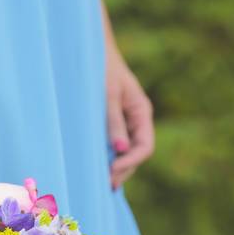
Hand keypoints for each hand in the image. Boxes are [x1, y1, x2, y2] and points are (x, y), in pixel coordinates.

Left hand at [106, 48, 154, 189]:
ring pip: (125, 153)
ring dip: (115, 167)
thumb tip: (120, 151)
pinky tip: (96, 169)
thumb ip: (114, 122)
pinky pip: (112, 145)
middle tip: (105, 185)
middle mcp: (135, 120)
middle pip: (136, 154)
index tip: (112, 170)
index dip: (131, 162)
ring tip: (100, 183)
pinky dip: (106, 158)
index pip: (145, 147)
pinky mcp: (109, 123)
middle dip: (123, 171)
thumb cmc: (100, 67)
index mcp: (141, 112)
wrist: (88, 49)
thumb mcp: (108, 95)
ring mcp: (123, 122)